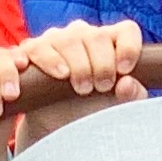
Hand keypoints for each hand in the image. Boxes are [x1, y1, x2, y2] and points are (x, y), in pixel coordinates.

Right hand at [17, 18, 145, 103]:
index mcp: (109, 44)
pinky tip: (52, 74)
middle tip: (101, 87)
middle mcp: (82, 35)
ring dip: (79, 66)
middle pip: (97, 36)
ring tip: (82, 88)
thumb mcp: (115, 108)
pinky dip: (45, 60)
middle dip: (102, 64)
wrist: (54, 129)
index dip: (129, 47)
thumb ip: (131, 96)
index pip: (126, 31)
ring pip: (68, 40)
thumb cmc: (89, 112)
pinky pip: (37, 48)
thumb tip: (126, 83)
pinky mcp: (30, 52)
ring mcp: (55, 40)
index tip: (124, 70)